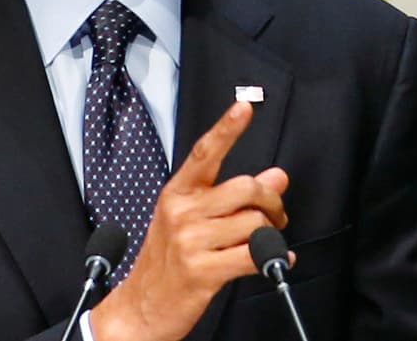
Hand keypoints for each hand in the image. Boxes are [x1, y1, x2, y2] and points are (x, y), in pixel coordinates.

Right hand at [90, 101, 288, 340]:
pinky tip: (274, 259)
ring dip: (271, 234)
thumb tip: (275, 176)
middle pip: (245, 188)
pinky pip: (251, 256)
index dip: (226, 129)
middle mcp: (182, 213)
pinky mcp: (202, 271)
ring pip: (253, 223)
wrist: (139, 308)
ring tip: (267, 242)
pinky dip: (271, 258)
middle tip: (276, 215)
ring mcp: (190, 242)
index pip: (204, 153)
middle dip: (271, 202)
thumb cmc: (165, 262)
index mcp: (176, 194)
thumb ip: (230, 197)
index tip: (244, 107)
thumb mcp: (190, 221)